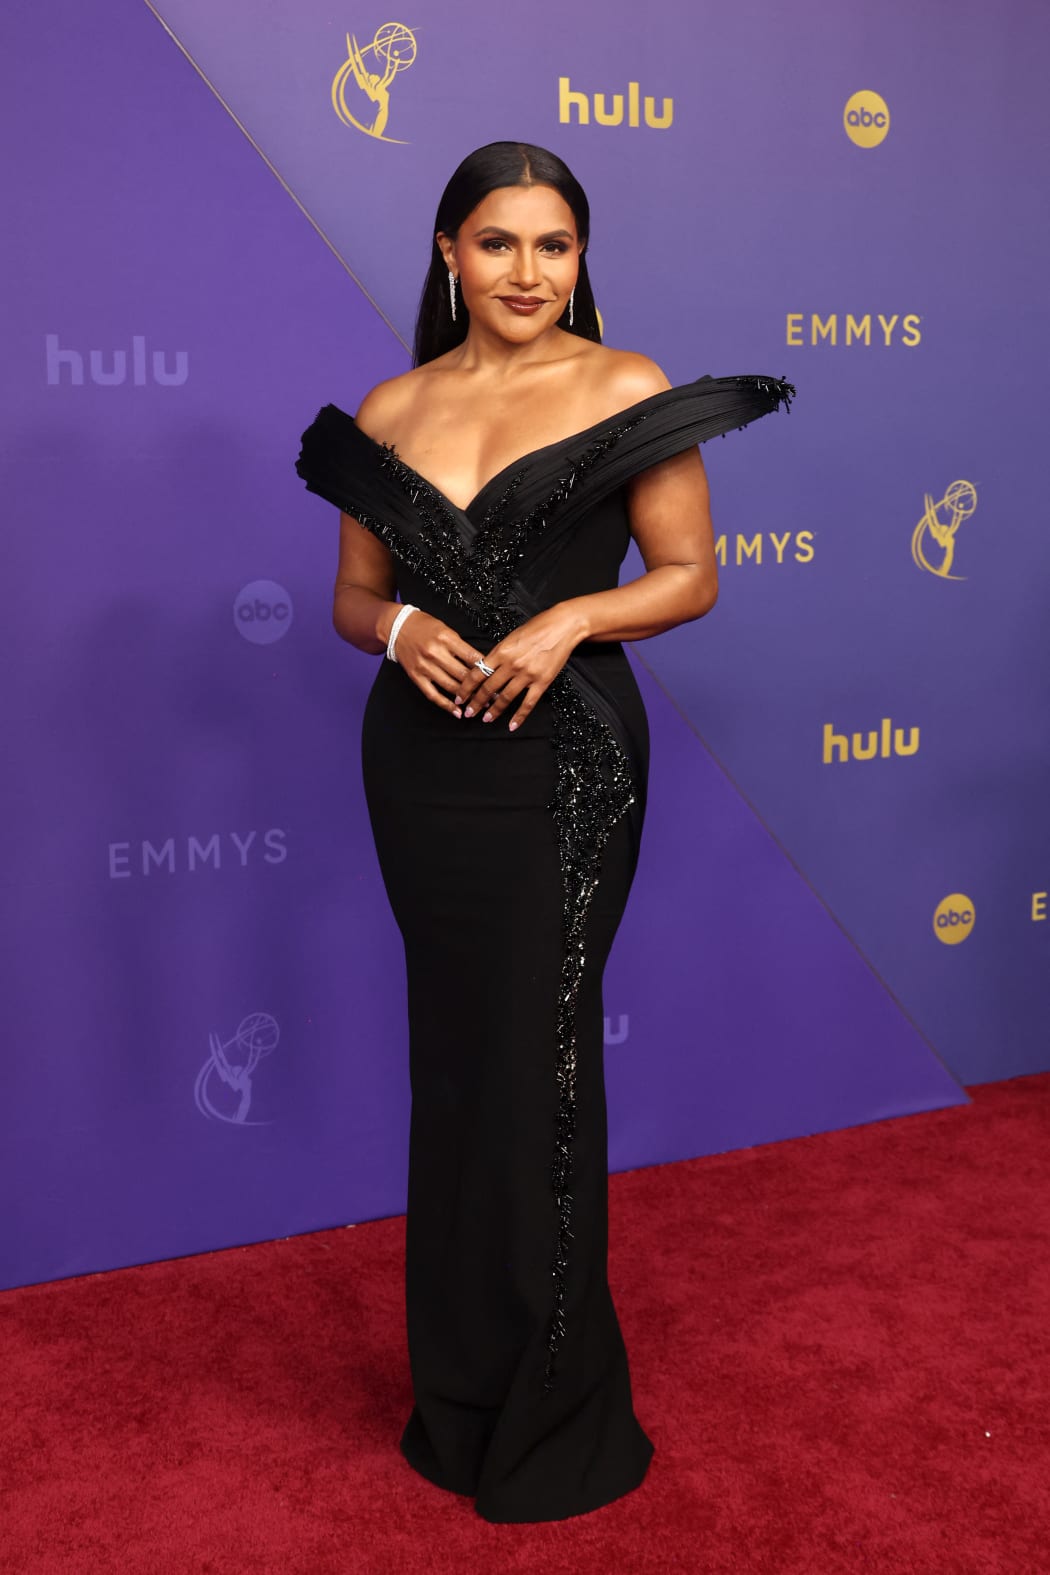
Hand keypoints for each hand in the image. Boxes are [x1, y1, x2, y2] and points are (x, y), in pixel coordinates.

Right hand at [391, 610, 485, 716]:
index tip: (497, 679)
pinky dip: (446, 706)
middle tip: (494, 696)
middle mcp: (436, 653)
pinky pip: (433, 694)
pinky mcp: (416, 676)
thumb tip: (481, 664)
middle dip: (480, 687)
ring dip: (467, 699)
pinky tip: (457, 712)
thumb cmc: (425, 627)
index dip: (486, 670)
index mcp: (446, 638)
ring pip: (451, 687)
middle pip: (463, 675)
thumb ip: (462, 647)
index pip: (472, 658)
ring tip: (480, 705)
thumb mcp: (447, 630)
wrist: (398, 627)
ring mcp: (425, 666)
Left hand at [455, 603, 587, 731]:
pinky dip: (519, 716)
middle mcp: (511, 664)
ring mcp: (527, 674)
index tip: (459, 697)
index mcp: (501, 652)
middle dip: (476, 703)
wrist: (563, 626)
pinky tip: (512, 725)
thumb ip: (499, 654)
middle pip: (488, 688)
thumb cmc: (538, 627)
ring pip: (505, 698)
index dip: (466, 688)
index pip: (477, 674)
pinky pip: (528, 703)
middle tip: (468, 713)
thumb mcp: (511, 637)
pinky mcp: (542, 682)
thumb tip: (487, 668)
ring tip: (486, 719)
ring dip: (494, 711)